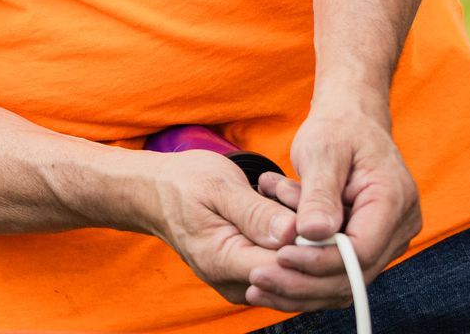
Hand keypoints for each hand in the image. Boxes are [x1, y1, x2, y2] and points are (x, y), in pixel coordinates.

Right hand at [143, 150, 299, 307]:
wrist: (155, 193)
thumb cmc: (184, 183)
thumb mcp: (218, 184)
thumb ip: (255, 212)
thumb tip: (293, 233)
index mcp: (223, 261)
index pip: (288, 270)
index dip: (313, 245)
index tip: (314, 208)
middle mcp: (235, 284)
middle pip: (299, 279)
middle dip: (312, 241)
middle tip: (297, 196)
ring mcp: (243, 286)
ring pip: (300, 277)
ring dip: (307, 242)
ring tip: (286, 198)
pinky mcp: (251, 280)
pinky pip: (289, 273)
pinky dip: (298, 246)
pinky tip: (285, 213)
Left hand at [245, 100, 420, 311]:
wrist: (352, 122)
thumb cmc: (337, 130)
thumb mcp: (323, 152)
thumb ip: (319, 193)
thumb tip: (314, 233)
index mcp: (393, 201)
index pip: (361, 250)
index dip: (321, 260)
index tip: (280, 256)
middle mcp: (398, 227)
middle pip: (355, 274)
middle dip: (304, 282)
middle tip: (259, 280)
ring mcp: (387, 239)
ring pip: (346, 280)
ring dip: (300, 283)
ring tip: (258, 283)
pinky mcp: (368, 244)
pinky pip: (339, 270)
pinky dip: (305, 273)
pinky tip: (270, 272)